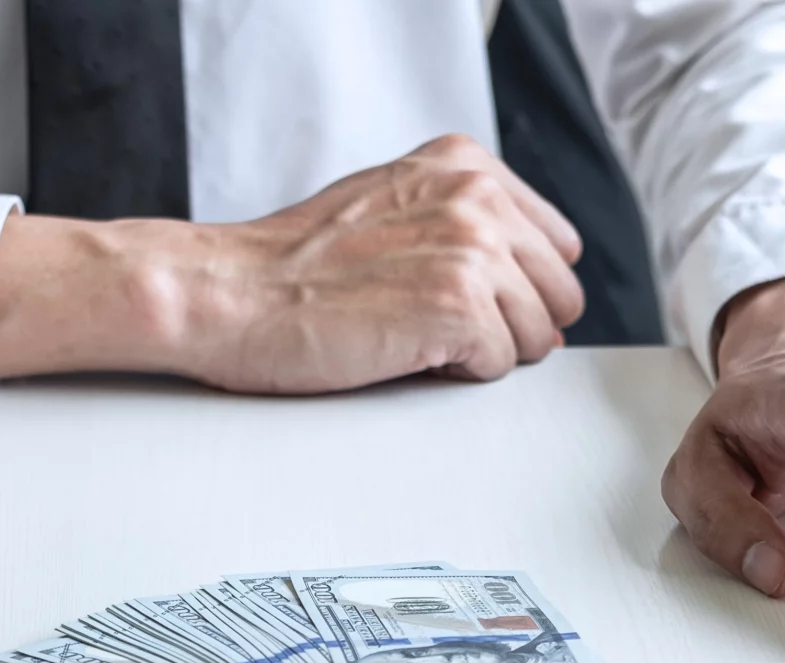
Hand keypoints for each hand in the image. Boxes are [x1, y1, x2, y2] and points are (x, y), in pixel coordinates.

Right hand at [0, 136, 585, 391]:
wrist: (225, 294)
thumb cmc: (289, 267)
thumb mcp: (386, 206)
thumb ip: (458, 223)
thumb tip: (523, 278)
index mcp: (463, 165)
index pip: (556, 245)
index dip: (518, 289)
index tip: (473, 303)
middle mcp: (476, 198)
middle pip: (559, 294)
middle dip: (512, 325)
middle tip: (438, 331)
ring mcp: (471, 251)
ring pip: (537, 336)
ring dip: (482, 353)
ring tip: (412, 338)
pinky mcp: (456, 307)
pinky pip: (498, 367)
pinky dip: (454, 376)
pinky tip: (401, 353)